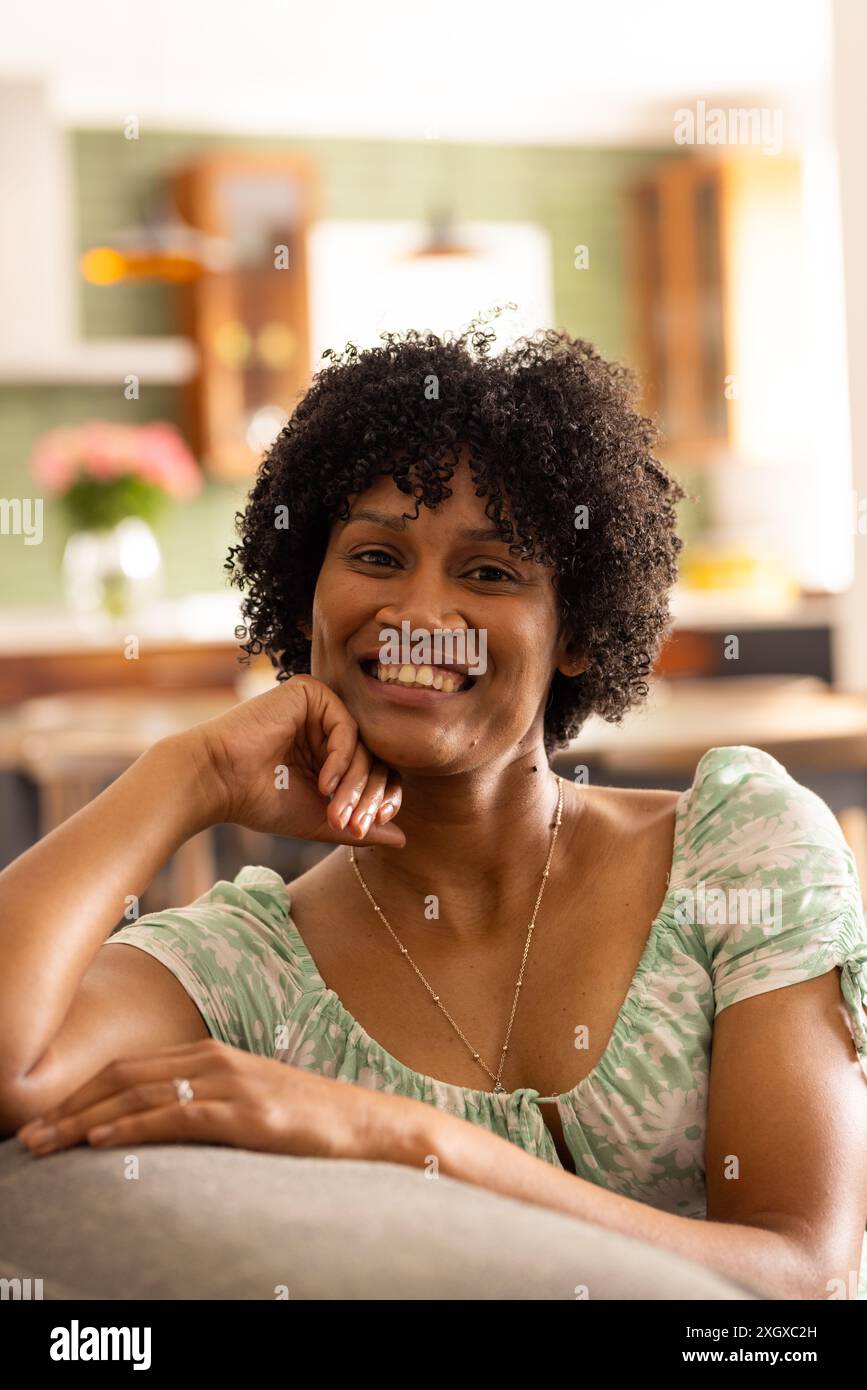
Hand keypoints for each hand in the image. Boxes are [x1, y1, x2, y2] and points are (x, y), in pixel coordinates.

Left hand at [15, 1039, 397, 1161]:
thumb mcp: (248, 1105)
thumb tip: (162, 1125)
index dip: (81, 1091)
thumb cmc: (307, 1122)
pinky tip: (101, 1140)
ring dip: (84, 1120)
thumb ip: (205, 1105)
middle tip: (28, 1135)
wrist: (367, 1124)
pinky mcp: (245, 1114)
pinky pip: (175, 1116)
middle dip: (69, 1105)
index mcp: (211, 1055)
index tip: (46, 1117)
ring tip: (45, 1143)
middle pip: (123, 1076)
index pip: (129, 1067)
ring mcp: (230, 1084)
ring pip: (139, 1094)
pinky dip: (132, 1126)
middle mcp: (214, 1060)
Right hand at [179, 674, 404, 845]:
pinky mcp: (310, 693)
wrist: (217, 782)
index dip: (378, 800)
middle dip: (367, 797)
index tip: (370, 826)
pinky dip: (341, 760)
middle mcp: (327, 725)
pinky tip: (324, 785)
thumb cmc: (260, 801)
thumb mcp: (320, 819)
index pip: (373, 770)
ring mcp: (320, 707)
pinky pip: (346, 728)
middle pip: (373, 758)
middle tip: (355, 826)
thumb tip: (404, 839)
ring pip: (364, 746)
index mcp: (329, 750)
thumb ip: (360, 827)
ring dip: (355, 785)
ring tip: (336, 813)